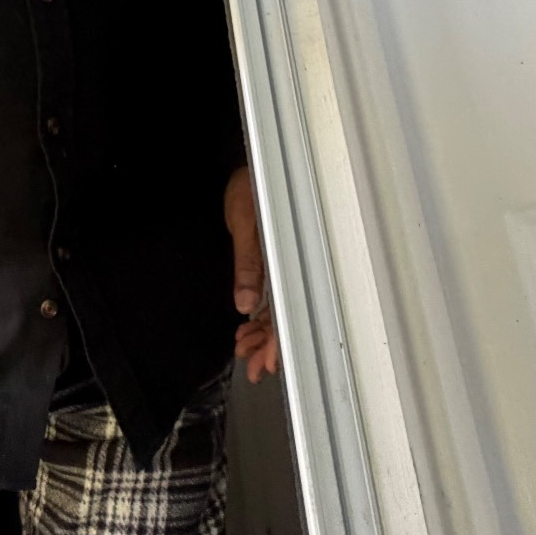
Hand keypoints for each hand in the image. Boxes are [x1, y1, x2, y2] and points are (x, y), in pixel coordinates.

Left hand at [225, 165, 279, 382]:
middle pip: (288, 316)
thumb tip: (246, 302)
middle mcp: (290, 264)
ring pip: (280, 311)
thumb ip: (249, 263)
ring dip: (264, 335)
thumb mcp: (245, 223)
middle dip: (271, 347)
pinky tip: (248, 330)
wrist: (248, 165)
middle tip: (255, 369)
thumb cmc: (252, 184)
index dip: (281, 340)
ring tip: (247, 353)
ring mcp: (284, 265)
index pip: (290, 308)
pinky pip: (272, 297)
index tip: (272, 363)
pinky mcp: (275, 262)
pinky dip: (261, 317)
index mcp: (288, 254)